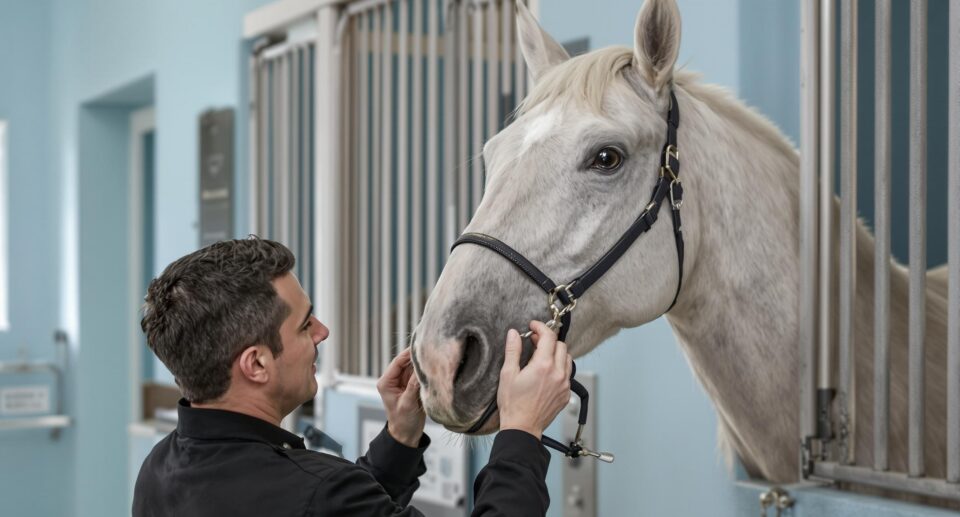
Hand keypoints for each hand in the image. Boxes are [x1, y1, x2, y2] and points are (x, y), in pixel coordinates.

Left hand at [377, 347, 425, 446]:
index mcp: (386, 382)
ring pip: (413, 367)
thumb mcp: (408, 403)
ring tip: (434, 359)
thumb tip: (421, 368)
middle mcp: (393, 380)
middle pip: (406, 362)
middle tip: (431, 351)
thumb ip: (413, 386)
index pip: (397, 362)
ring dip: (422, 364)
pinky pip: (418, 374)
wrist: (406, 434)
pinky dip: (425, 372)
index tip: (421, 346)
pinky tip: (433, 368)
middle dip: (417, 358)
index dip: (409, 353)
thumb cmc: (403, 422)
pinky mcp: (411, 386)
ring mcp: (403, 382)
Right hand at [497, 321, 572, 438]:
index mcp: (543, 366)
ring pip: (567, 358)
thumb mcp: (507, 374)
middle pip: (560, 345)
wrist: (522, 427)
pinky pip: (567, 373)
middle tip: (534, 341)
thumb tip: (514, 333)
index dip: (541, 327)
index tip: (533, 326)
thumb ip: (512, 351)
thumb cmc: (513, 404)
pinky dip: (559, 367)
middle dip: (548, 339)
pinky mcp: (565, 394)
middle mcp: (557, 373)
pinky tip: (546, 372)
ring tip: (541, 356)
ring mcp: (564, 384)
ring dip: (556, 353)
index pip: (549, 337)